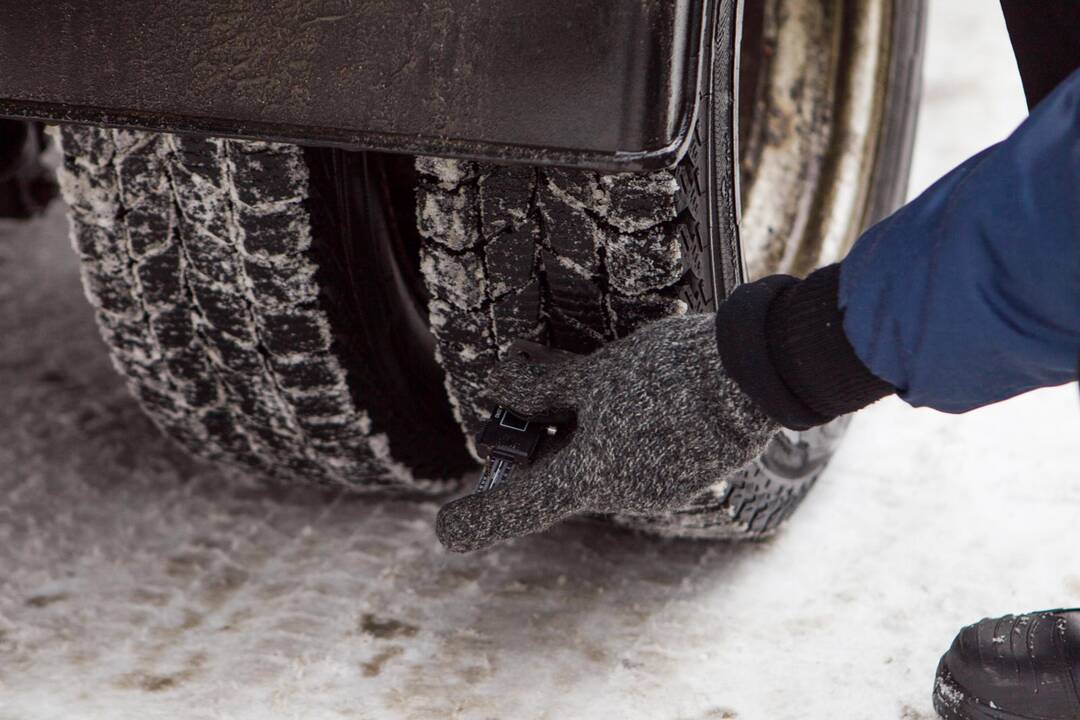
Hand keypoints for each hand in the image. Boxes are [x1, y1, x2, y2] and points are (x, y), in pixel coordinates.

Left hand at [436, 314, 777, 551]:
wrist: (759, 372)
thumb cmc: (672, 372)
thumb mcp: (597, 374)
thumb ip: (543, 387)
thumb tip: (500, 385)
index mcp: (593, 478)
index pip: (519, 507)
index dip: (479, 518)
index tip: (446, 529)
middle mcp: (624, 493)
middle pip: (562, 474)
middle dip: (539, 440)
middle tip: (519, 398)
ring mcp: (659, 485)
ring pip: (601, 459)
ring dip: (581, 427)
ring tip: (582, 376)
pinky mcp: (687, 468)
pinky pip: (636, 454)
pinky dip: (619, 429)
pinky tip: (635, 389)